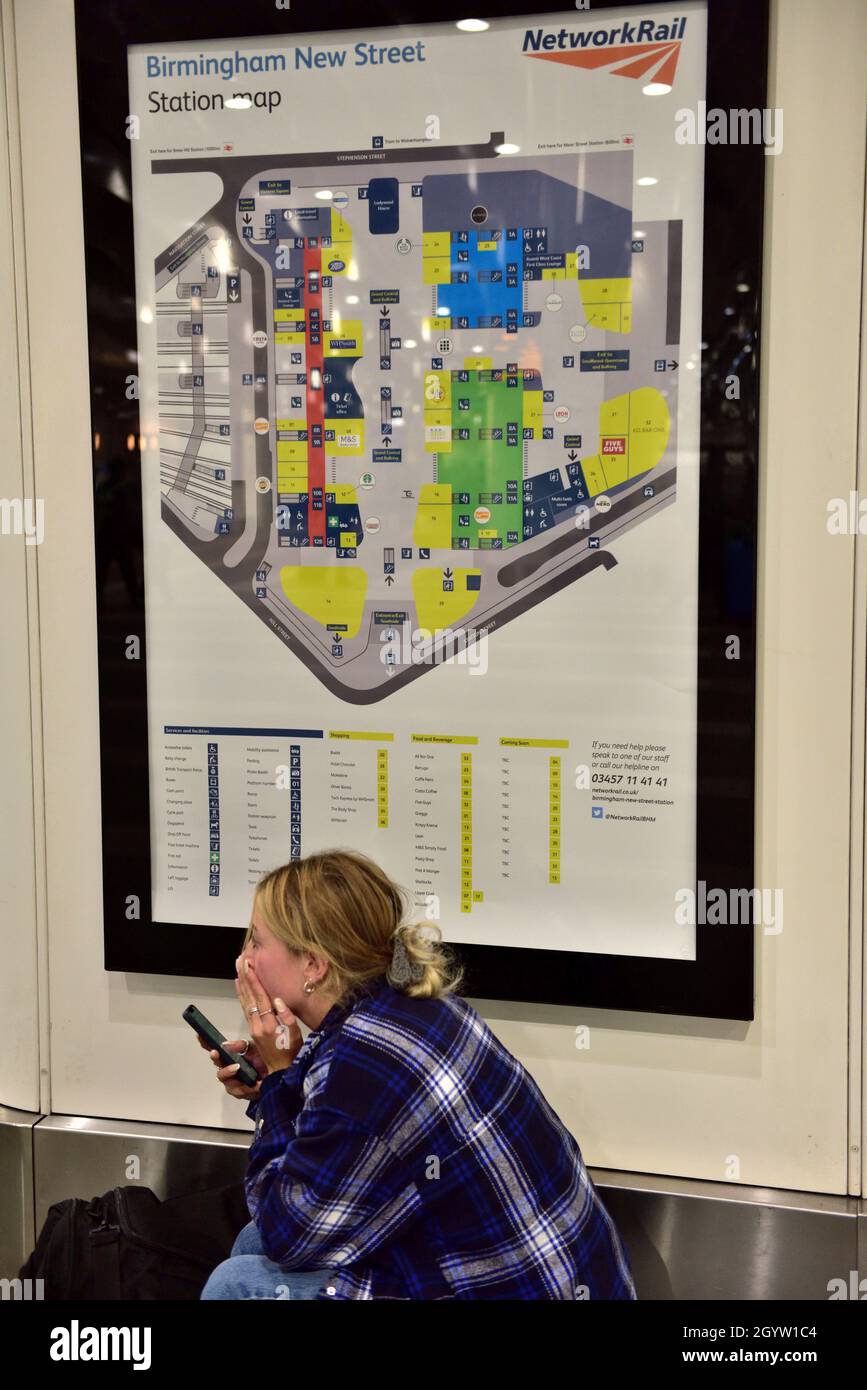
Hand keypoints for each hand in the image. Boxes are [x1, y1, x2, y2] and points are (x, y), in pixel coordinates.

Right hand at [196, 1031, 265, 1100]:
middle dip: (216, 1058)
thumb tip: (225, 1044)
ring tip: (236, 1067)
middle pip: (217, 1063)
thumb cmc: (264, 1060)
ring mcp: (233, 1081)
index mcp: (231, 1056)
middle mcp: (229, 1068)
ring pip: (223, 1077)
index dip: (206, 1043)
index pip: (216, 1049)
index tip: (200, 1036)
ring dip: (228, 1071)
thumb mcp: (255, 1048)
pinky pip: (237, 1090)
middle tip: (216, 1052)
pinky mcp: (240, 1092)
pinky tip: (253, 1083)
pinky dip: (245, 1086)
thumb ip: (241, 1046)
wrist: (278, 1076)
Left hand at [235, 956, 303, 1074]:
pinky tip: (241, 988)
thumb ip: (287, 1017)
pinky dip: (243, 996)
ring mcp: (253, 1029)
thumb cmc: (293, 1053)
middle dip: (245, 978)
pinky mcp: (252, 1032)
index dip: (254, 981)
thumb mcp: (295, 1035)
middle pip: (250, 998)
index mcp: (269, 1025)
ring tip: (238, 969)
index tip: (249, 965)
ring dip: (242, 985)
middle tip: (241, 960)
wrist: (282, 1073)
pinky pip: (246, 1010)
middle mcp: (258, 1026)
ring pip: (245, 1003)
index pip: (260, 998)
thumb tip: (277, 999)